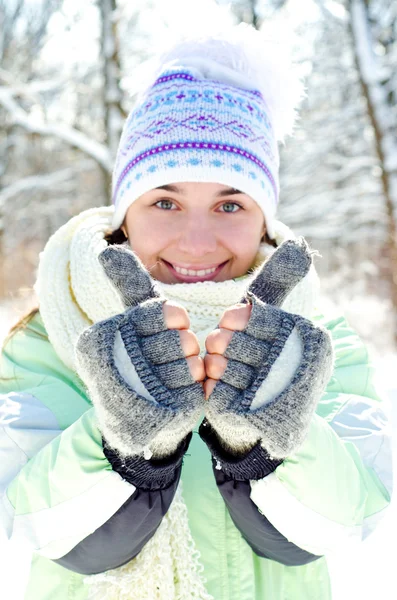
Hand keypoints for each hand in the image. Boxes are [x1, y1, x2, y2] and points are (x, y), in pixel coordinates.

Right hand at [75, 245, 204, 458]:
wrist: (133, 416)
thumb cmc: (137, 357)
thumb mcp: (132, 318)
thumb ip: (127, 283)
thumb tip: (108, 250)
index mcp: (103, 335)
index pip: (163, 313)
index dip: (175, 320)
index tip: (170, 327)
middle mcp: (114, 362)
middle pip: (180, 339)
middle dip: (183, 345)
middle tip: (169, 355)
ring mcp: (135, 391)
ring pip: (190, 364)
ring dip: (188, 367)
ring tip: (171, 372)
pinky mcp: (156, 414)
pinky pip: (195, 389)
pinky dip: (193, 387)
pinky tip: (178, 390)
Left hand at [201, 238, 333, 459]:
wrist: (276, 422)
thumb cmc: (272, 360)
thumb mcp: (279, 320)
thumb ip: (280, 283)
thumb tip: (297, 246)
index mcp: (307, 336)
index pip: (248, 316)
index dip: (233, 322)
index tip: (234, 327)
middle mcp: (295, 362)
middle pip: (228, 339)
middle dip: (222, 344)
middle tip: (230, 353)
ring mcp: (274, 392)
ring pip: (218, 365)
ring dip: (217, 368)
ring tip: (231, 374)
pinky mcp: (252, 416)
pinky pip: (213, 391)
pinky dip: (212, 388)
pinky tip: (226, 391)